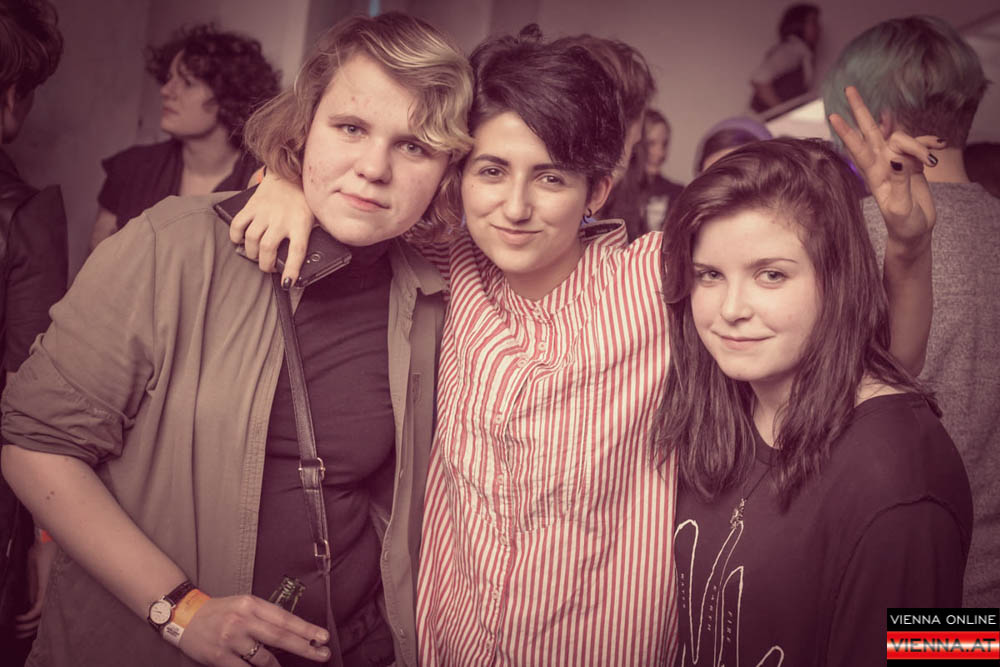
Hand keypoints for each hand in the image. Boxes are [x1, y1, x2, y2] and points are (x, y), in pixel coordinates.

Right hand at [13, 538, 57, 637]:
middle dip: (29, 630)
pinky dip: (27, 617)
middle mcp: (50, 593)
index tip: (20, 629)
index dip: (33, 624)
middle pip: (42, 619)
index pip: (42, 612)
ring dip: (26, 626)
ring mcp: (49, 592)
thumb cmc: (41, 553)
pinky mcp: (45, 589)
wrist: (46, 542)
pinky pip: (37, 609)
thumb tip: (24, 598)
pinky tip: (17, 619)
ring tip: (15, 630)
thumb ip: (30, 586)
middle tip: (16, 635)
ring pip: (39, 617)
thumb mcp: (33, 571)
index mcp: (48, 590)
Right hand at [178, 595, 329, 665]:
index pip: (284, 618)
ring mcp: (230, 639)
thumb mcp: (243, 605)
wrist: (184, 616)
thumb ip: (265, 616)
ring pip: (264, 658)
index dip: (305, 629)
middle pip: (280, 636)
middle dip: (305, 647)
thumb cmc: (219, 611)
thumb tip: (293, 630)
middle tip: (323, 653)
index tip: (322, 636)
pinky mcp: (219, 656)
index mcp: (251, 604)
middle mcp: (242, 620)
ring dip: (278, 666)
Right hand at [229, 171, 313, 285]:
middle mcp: (282, 219)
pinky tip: (239, 240)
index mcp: (301, 223)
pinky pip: (238, 224)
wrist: (289, 175)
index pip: (297, 251)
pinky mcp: (252, 206)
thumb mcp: (315, 219)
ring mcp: (265, 212)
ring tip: (255, 255)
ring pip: (252, 239)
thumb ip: (313, 237)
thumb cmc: (303, 202)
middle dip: (265, 265)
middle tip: (267, 267)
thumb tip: (311, 262)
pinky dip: (235, 236)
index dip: (291, 269)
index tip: (286, 283)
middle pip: (268, 248)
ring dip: (251, 253)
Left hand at [829, 86, 940, 254]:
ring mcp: (896, 162)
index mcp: (874, 174)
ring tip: (932, 160)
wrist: (914, 233)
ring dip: (918, 144)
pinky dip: (928, 143)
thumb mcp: (901, 206)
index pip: (857, 148)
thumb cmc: (903, 224)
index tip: (833, 114)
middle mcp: (882, 164)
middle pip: (870, 131)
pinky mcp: (911, 163)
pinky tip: (939, 146)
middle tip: (849, 89)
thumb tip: (898, 158)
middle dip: (860, 110)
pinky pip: (918, 144)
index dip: (847, 131)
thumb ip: (900, 181)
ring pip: (901, 137)